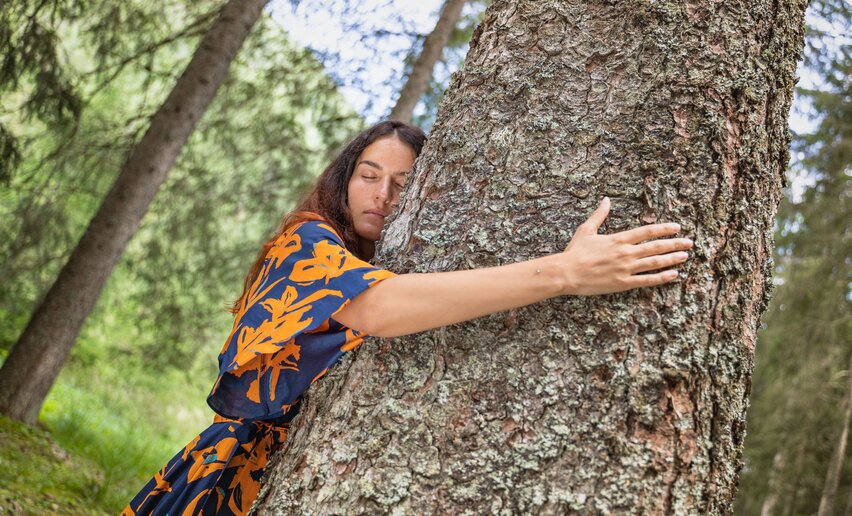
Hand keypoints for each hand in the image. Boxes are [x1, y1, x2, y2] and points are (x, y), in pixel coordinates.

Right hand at [560, 197, 692, 295]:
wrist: (567, 272)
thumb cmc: (575, 251)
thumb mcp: (586, 229)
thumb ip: (600, 215)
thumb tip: (606, 200)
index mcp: (618, 239)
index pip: (647, 231)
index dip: (664, 229)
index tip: (677, 227)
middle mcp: (626, 253)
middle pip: (655, 247)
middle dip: (674, 243)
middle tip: (689, 242)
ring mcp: (626, 269)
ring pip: (654, 263)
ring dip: (672, 259)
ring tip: (685, 256)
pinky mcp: (623, 283)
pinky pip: (646, 280)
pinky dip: (661, 278)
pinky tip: (673, 275)